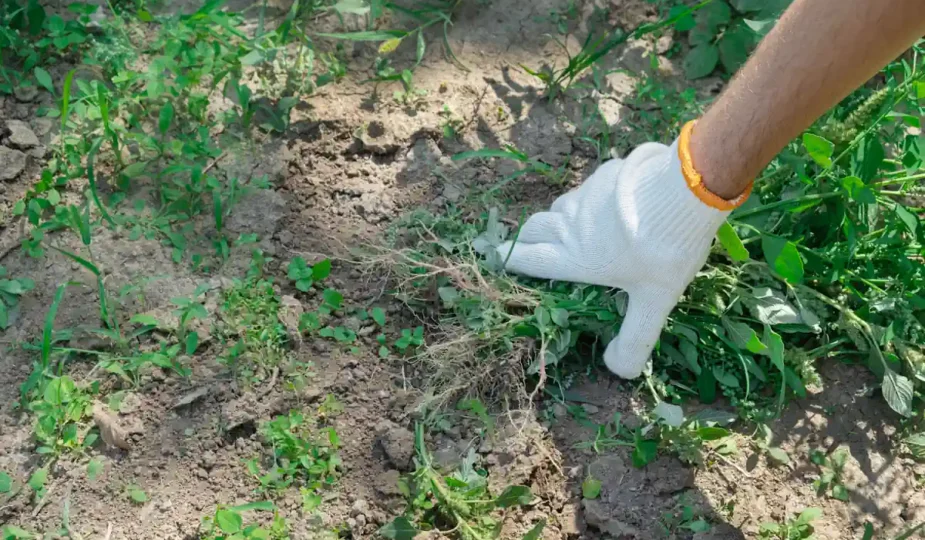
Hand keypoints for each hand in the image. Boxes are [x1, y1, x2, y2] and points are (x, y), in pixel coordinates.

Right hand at [496, 137, 741, 378]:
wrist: (683, 192)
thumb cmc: (664, 251)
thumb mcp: (655, 302)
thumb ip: (636, 338)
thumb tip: (619, 371)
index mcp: (575, 258)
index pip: (529, 258)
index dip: (511, 260)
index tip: (497, 258)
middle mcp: (570, 226)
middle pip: (533, 228)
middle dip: (527, 237)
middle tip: (532, 245)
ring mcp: (585, 196)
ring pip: (558, 207)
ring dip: (558, 218)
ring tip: (574, 228)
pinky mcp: (603, 175)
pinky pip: (586, 189)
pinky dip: (587, 200)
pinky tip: (609, 206)